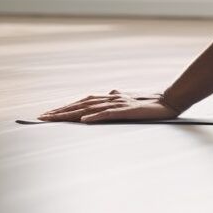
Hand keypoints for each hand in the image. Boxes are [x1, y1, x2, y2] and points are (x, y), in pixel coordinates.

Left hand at [37, 88, 180, 122]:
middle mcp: (111, 98)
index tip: (48, 114)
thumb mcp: (131, 101)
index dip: (65, 107)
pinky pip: (108, 113)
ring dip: (70, 113)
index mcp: (110, 97)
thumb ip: (119, 98)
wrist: (171, 101)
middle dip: (60, 111)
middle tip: (41, 118)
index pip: (82, 102)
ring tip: (54, 118)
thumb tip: (110, 93)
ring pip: (89, 108)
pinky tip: (84, 120)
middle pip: (81, 104)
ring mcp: (119, 104)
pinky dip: (95, 116)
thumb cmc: (152, 103)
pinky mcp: (128, 110)